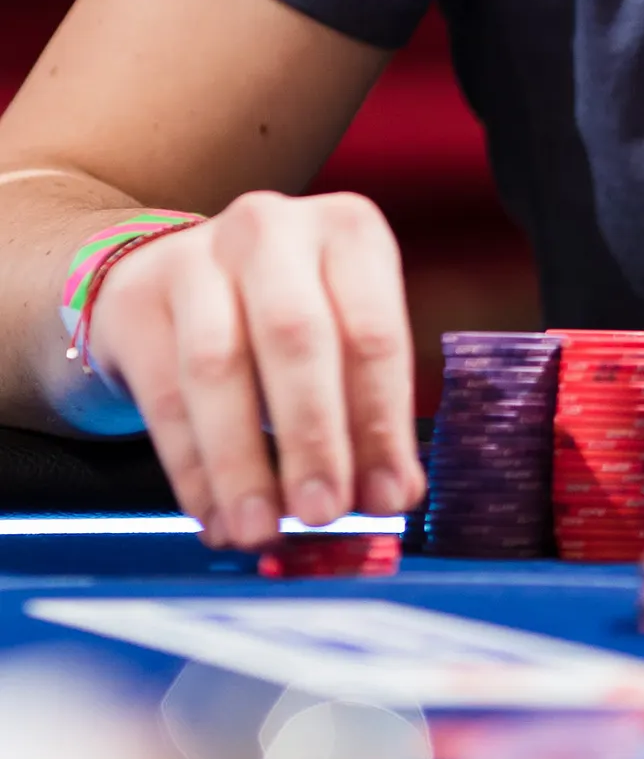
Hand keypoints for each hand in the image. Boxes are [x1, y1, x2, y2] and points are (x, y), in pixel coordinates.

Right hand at [91, 191, 425, 546]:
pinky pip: (165, 395)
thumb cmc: (280, 315)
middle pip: (295, 338)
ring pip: (218, 367)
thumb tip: (392, 496)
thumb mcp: (340, 341)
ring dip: (242, 462)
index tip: (387, 498)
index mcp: (348, 231)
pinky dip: (193, 469)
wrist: (173, 276)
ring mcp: (196, 255)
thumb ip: (370, 415)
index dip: (382, 423)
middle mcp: (273, 228)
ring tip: (260, 529)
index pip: (373, 333)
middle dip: (313, 436)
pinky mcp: (136, 298)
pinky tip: (215, 517)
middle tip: (322, 513)